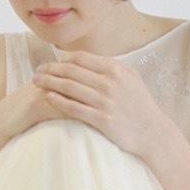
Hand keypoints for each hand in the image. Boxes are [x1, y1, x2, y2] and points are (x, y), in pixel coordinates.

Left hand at [30, 51, 170, 160]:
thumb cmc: (141, 105)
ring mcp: (105, 101)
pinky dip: (58, 101)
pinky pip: (74, 108)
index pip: (80, 58)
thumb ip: (112, 67)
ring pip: (69, 87)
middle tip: (37, 71)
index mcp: (115, 70)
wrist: (152, 132)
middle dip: (50, 69)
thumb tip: (90, 59)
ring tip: (36, 82)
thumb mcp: (132, 79)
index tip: (51, 62)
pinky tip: (47, 98)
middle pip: (71, 71)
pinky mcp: (101, 119)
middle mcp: (109, 83)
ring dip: (49, 83)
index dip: (62, 59)